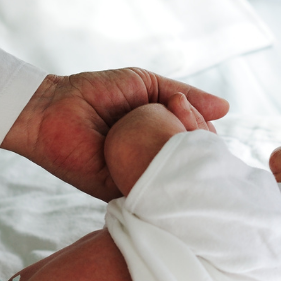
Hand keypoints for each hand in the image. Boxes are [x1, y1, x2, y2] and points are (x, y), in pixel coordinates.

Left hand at [1, 69, 227, 200]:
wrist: (54, 105)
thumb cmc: (96, 93)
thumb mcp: (147, 87)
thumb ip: (184, 96)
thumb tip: (226, 108)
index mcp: (160, 142)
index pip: (198, 146)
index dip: (202, 128)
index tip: (185, 106)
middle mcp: (153, 165)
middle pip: (196, 164)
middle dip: (197, 137)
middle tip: (179, 113)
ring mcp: (139, 181)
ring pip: (180, 179)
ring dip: (185, 151)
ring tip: (173, 123)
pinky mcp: (122, 193)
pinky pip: (153, 191)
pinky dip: (164, 172)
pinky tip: (166, 151)